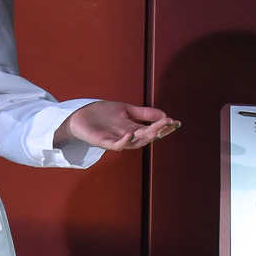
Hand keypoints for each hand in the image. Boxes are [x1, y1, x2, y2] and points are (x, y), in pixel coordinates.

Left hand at [58, 100, 179, 151]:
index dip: (165, 127)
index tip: (177, 122)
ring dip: (146, 136)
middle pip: (146, 136)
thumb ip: (145, 114)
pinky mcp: (103, 142)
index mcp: (134, 129)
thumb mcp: (127, 111)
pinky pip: (116, 145)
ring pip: (135, 142)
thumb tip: (165, 115)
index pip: (153, 130)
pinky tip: (131, 134)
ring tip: (158, 128)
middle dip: (159, 130)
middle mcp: (127, 136)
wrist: (79, 115)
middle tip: (170, 123)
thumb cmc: (102, 114)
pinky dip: (124, 141)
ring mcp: (115, 140)